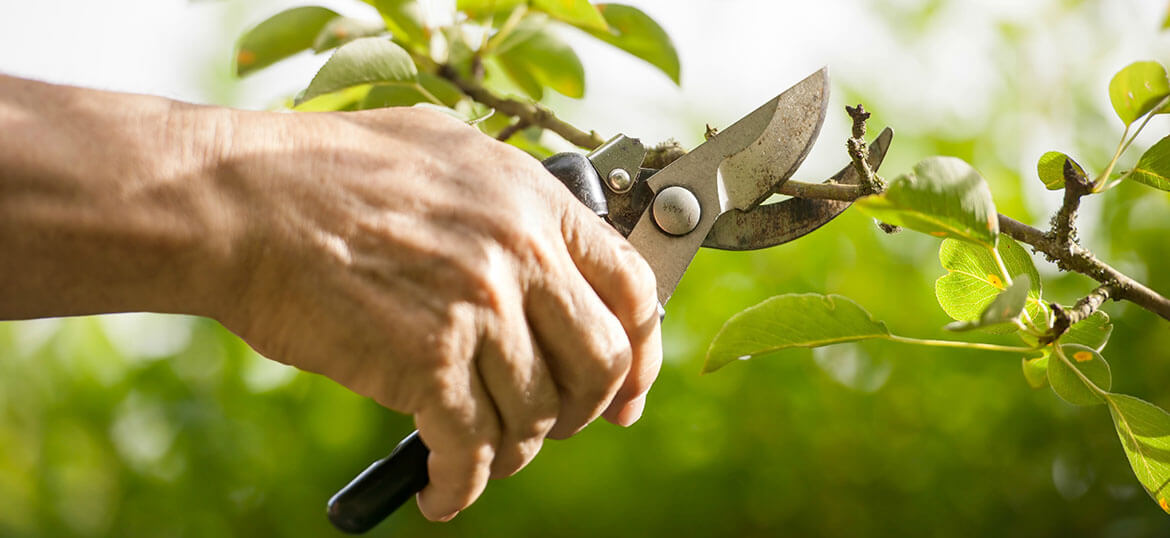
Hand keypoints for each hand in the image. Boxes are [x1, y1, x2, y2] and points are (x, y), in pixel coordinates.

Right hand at [214, 107, 662, 520]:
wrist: (241, 200)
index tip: (628, 390)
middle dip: (585, 411)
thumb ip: (509, 199)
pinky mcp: (427, 362)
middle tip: (558, 425)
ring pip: (536, 415)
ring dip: (515, 450)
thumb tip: (547, 247)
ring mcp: (478, 309)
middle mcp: (521, 254)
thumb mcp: (445, 150)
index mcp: (534, 200)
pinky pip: (472, 449)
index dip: (642, 352)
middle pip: (601, 363)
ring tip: (484, 454)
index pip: (633, 288)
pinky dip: (461, 487)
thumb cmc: (327, 171)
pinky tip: (443, 492)